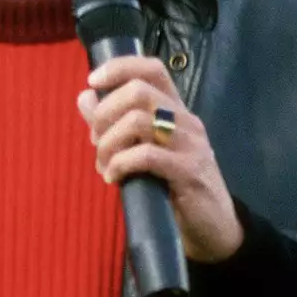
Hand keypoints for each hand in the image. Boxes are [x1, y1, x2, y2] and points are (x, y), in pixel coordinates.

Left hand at [76, 54, 242, 263]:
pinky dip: (120, 164)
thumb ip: (113, 123)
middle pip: (139, 91)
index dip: (120, 67)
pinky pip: (146, 155)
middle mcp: (185, 120)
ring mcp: (190, 144)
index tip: (92, 81)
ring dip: (108, 143)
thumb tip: (85, 97)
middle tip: (95, 141)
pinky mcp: (188, 171)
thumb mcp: (142, 150)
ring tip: (103, 166)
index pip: (152, 69)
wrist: (212, 228)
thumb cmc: (173, 187)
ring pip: (138, 121)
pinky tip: (114, 178)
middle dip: (105, 113)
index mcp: (175, 111)